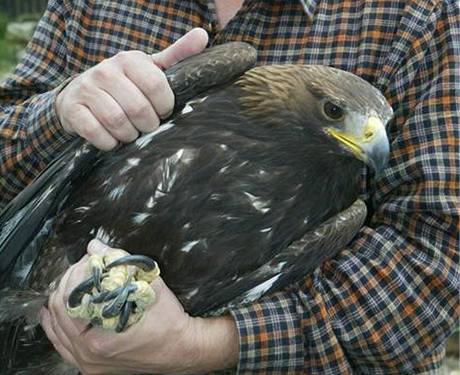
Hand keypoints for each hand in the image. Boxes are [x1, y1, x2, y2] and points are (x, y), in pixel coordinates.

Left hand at [40, 240, 238, 373]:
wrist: (182, 350)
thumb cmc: (170, 323)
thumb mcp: (152, 288)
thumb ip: (123, 264)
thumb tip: (96, 246)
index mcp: (100, 338)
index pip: (70, 298)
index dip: (77, 272)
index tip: (90, 261)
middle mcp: (88, 354)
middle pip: (57, 310)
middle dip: (69, 282)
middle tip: (85, 268)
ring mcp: (87, 362)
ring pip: (54, 327)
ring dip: (61, 300)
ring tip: (77, 283)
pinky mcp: (90, 365)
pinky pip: (60, 344)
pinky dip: (57, 323)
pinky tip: (62, 309)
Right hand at [56, 28, 207, 149]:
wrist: (80, 95)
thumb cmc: (125, 85)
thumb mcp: (150, 69)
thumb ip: (177, 55)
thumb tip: (203, 36)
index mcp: (129, 60)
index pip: (156, 85)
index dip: (165, 106)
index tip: (163, 111)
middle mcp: (105, 71)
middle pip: (138, 108)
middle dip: (148, 125)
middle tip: (147, 126)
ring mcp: (86, 89)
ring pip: (118, 122)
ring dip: (129, 135)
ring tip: (131, 132)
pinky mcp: (72, 109)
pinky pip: (96, 133)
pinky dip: (109, 142)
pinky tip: (113, 138)